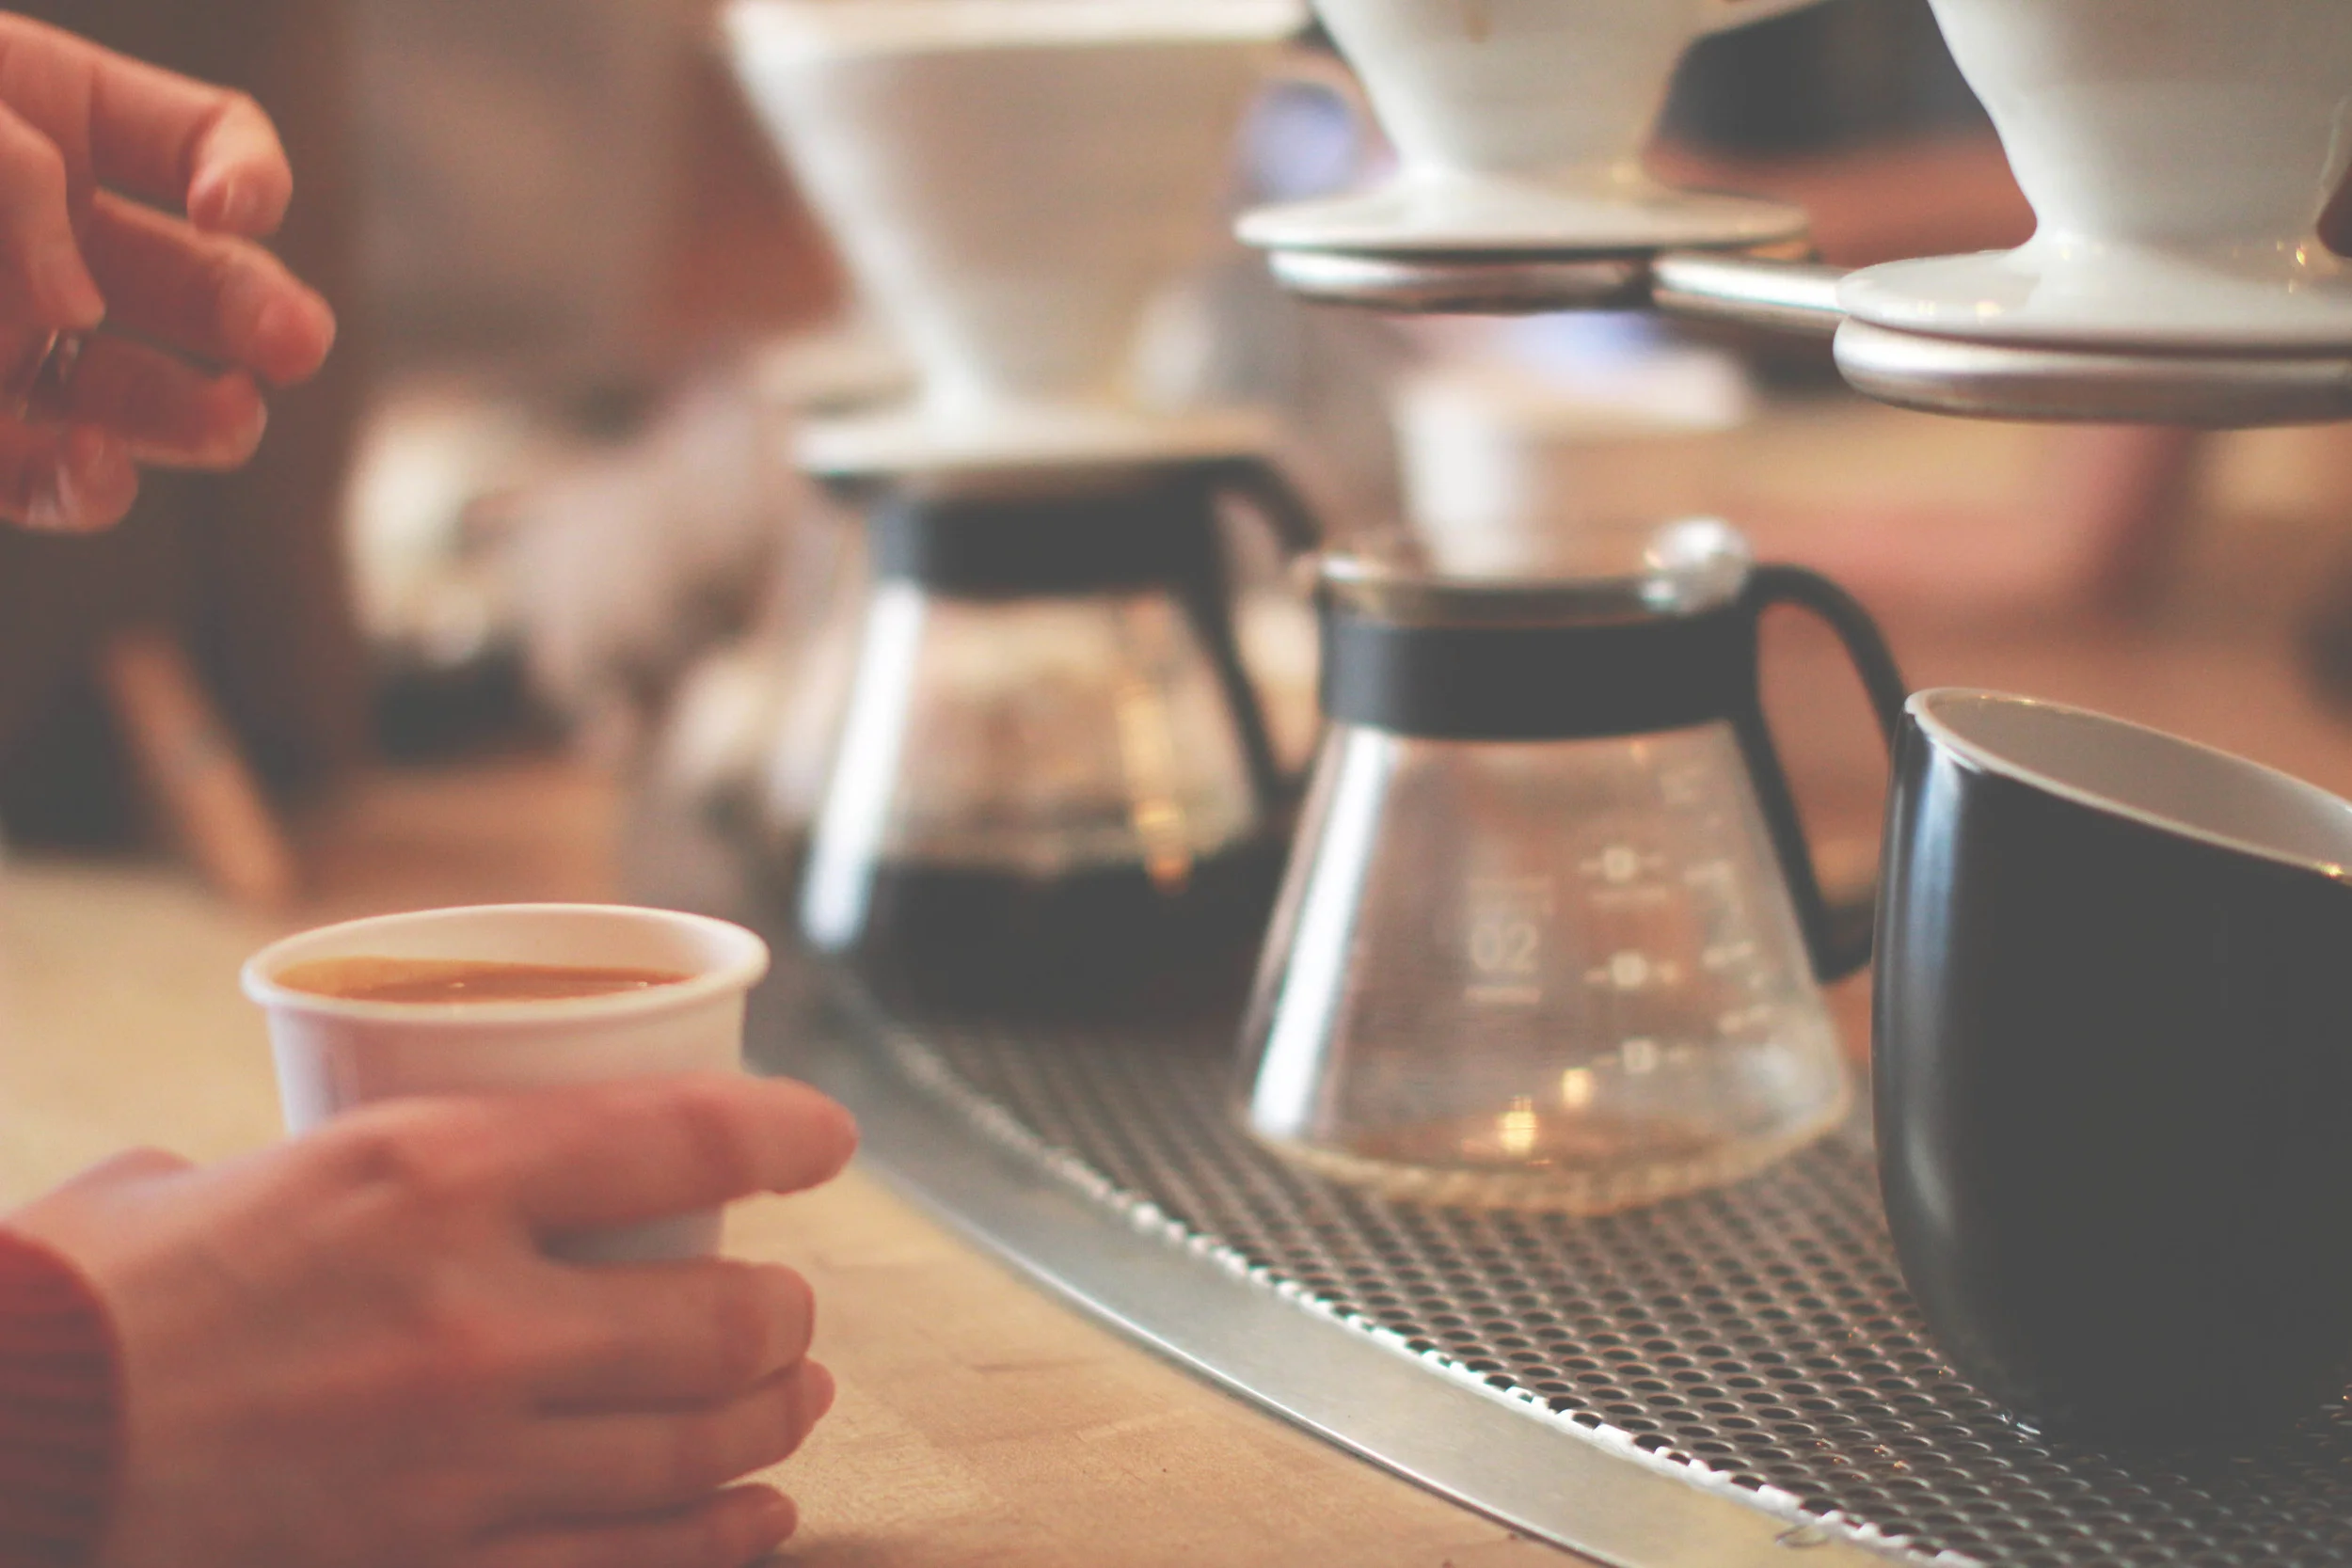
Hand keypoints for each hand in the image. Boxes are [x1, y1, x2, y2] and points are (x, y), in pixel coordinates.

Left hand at [0, 15, 335, 531]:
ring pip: (139, 394)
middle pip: (199, 283)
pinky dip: (82, 488)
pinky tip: (97, 470)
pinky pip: (44, 476)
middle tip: (295, 346)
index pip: (205, 144)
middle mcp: (45, 240)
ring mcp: (7, 343)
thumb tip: (71, 314)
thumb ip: (12, 174)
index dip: (245, 175)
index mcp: (52, 118)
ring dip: (199, 417)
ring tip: (228, 421)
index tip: (231, 208)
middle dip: (260, 315)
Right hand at [5, 1074, 858, 1567]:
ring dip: (771, 1421)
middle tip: (788, 1307)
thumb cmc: (88, 1296)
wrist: (0, 1450)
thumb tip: (376, 1147)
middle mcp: (475, 1316)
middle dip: (785, 1315)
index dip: (787, 1135)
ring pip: (698, 1445)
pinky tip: (753, 1516)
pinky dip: (713, 1539)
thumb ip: (340, 1166)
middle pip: (724, 1318)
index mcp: (430, 1176)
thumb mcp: (228, 1173)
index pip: (680, 1139)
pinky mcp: (433, 1562)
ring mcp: (463, 1459)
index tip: (827, 1141)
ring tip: (793, 1399)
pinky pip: (624, 1559)